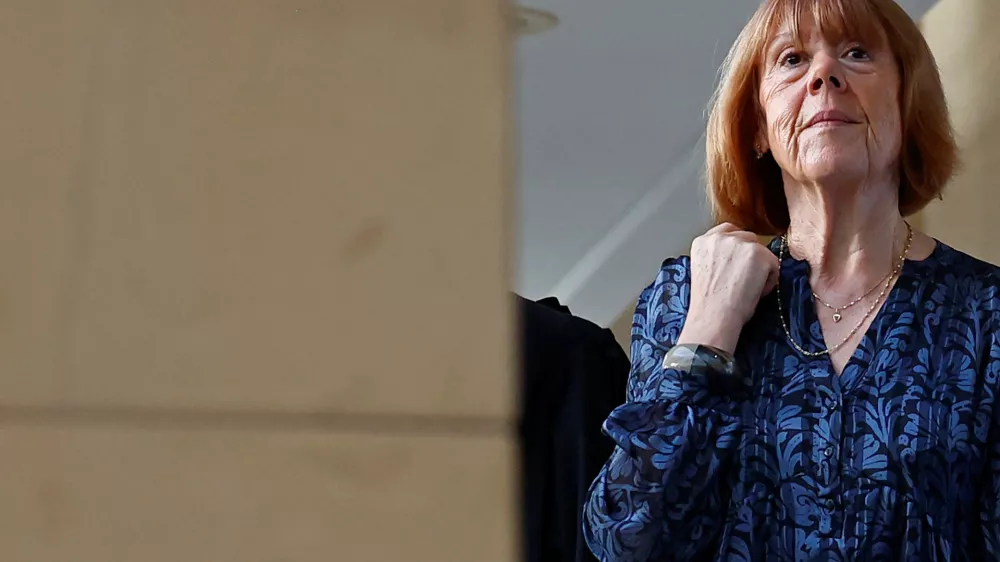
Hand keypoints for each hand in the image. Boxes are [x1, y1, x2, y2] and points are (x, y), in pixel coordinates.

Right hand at [676, 223, 778, 353]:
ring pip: (761, 250)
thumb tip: (735, 260)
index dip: (736, 248)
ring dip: (760, 266)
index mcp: (702, 242)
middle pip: (747, 238)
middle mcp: (721, 237)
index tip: (737, 262)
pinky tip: (755, 292)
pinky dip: (769, 279)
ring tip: (748, 288)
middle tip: (745, 278)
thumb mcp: (703, 270)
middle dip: (749, 256)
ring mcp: (741, 243)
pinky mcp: (759, 254)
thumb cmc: (708, 303)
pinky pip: (773, 264)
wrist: (713, 316)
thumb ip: (717, 257)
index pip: (727, 232)